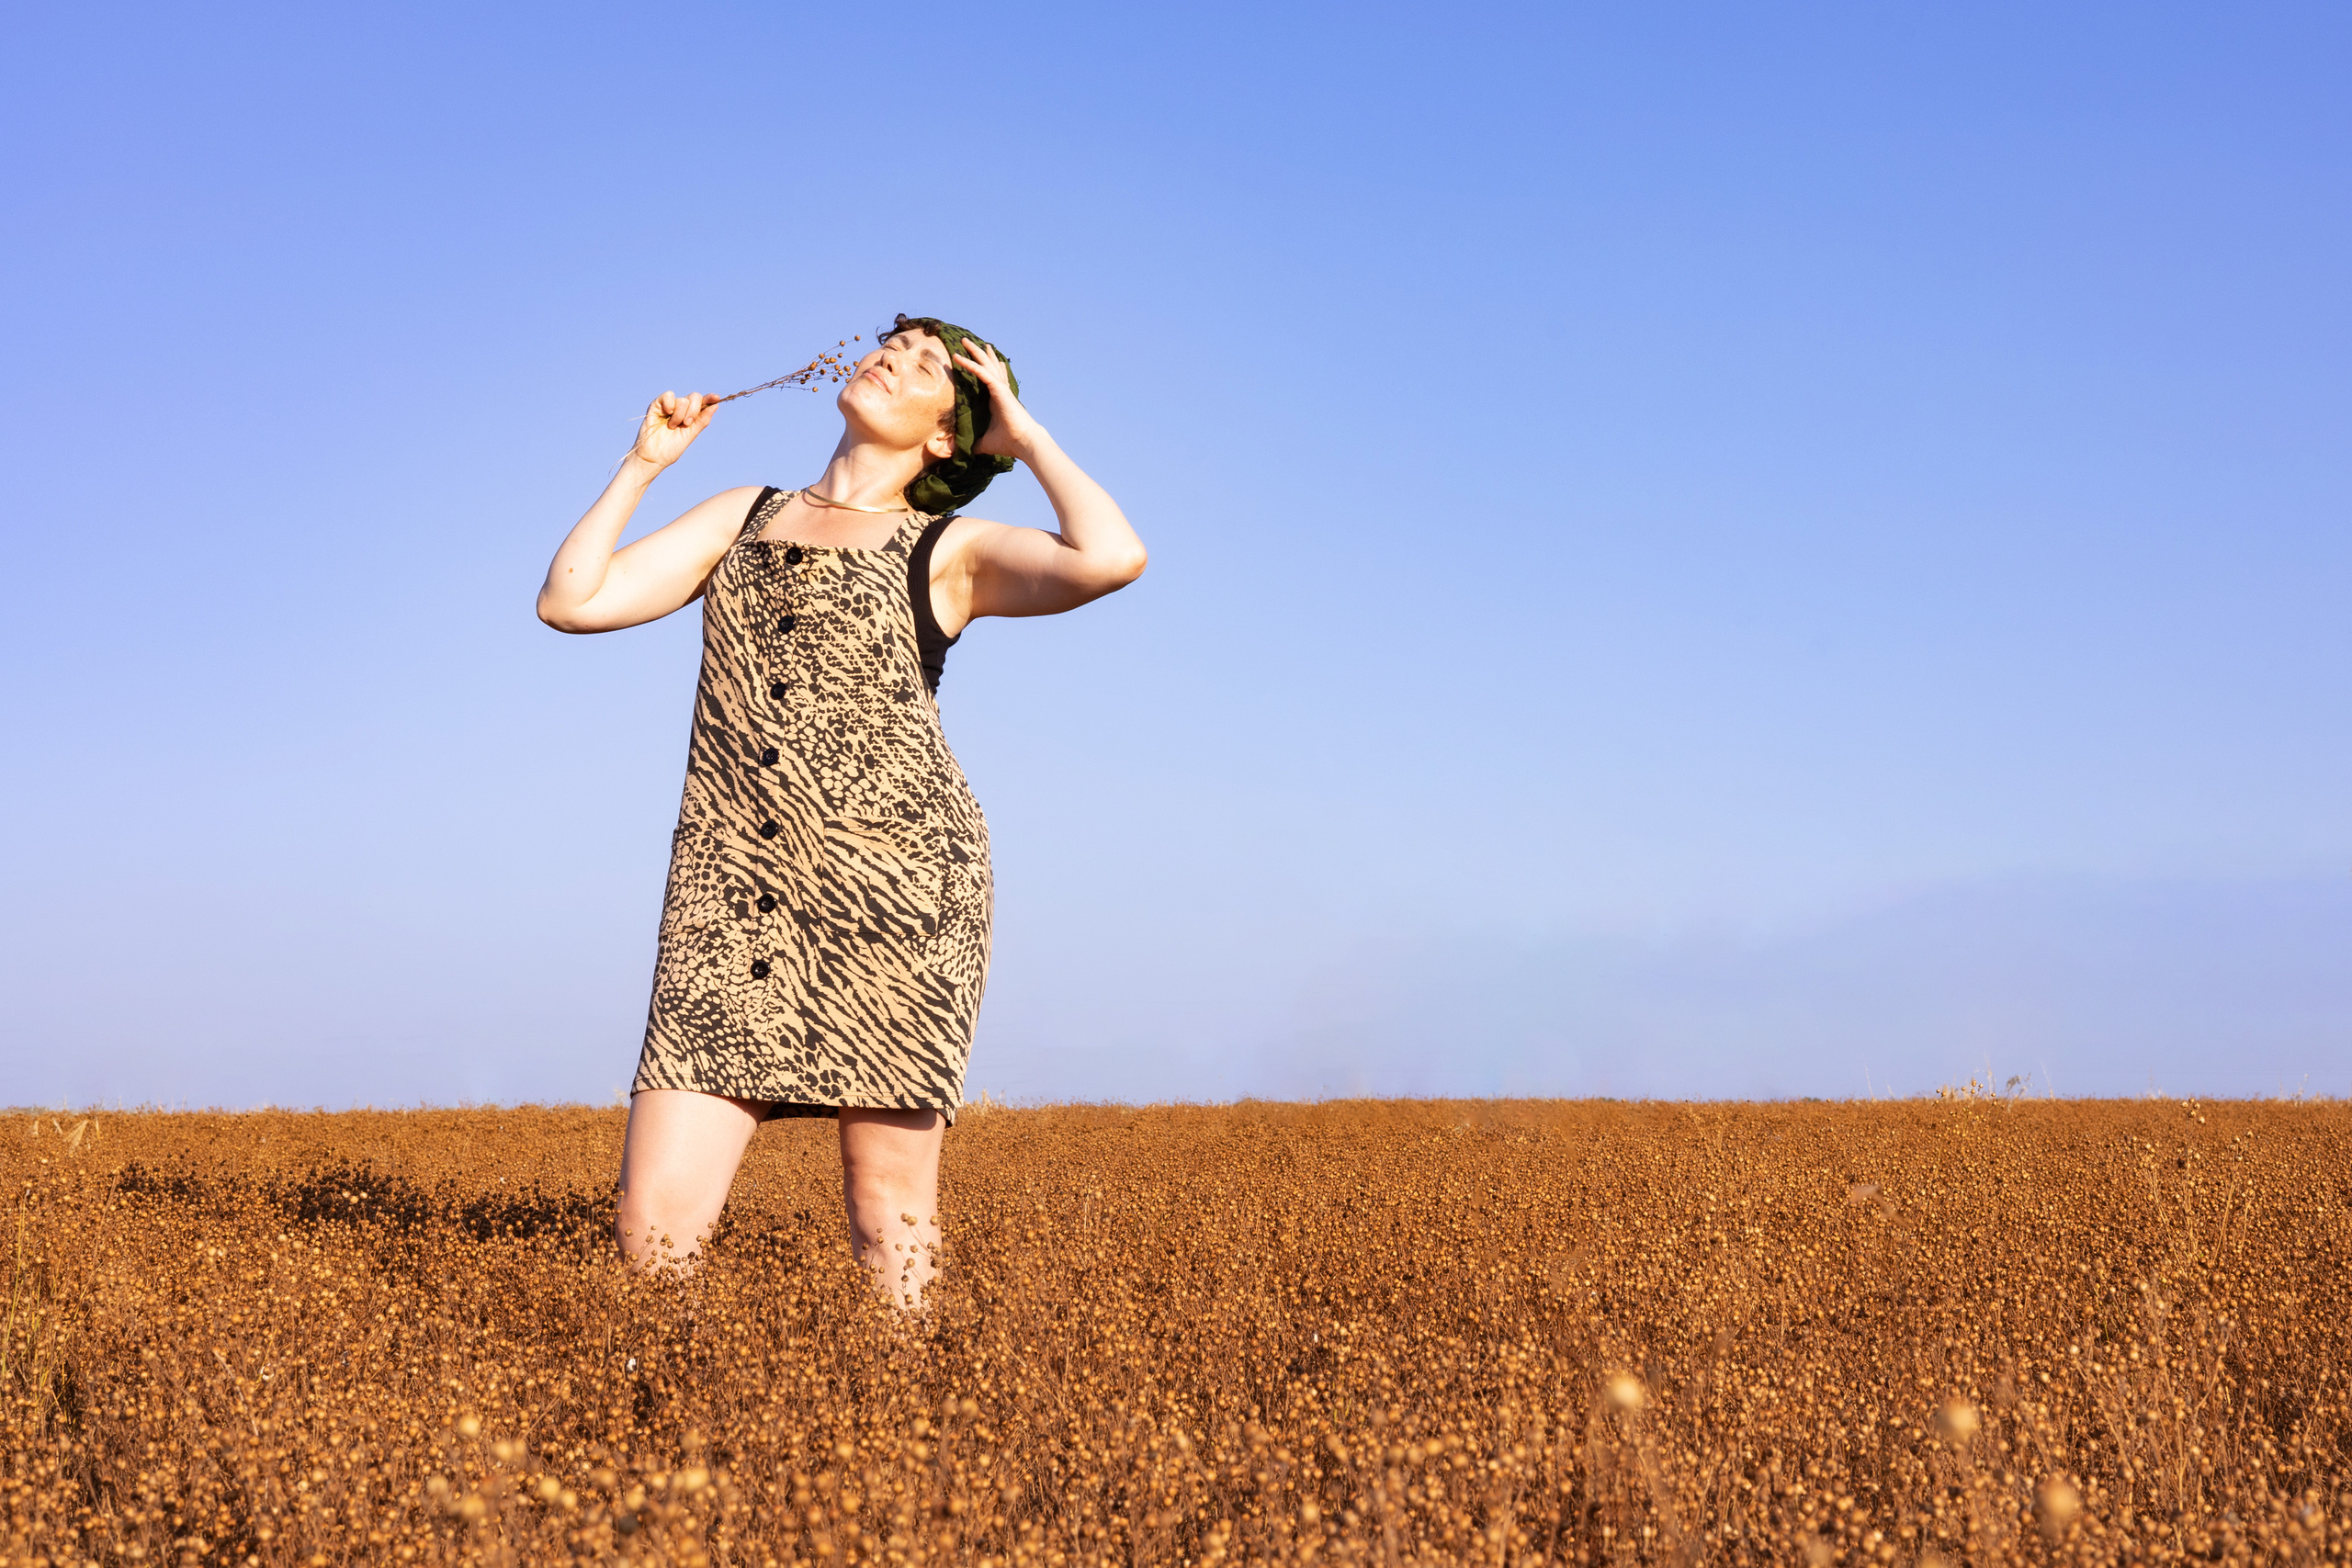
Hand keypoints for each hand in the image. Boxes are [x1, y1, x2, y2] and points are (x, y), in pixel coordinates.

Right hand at [630, 391, 717, 470]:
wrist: (654, 456)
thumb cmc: (671, 448)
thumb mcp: (691, 435)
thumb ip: (702, 420)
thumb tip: (715, 405)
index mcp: (690, 416)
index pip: (702, 403)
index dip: (710, 399)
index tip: (716, 398)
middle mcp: (681, 409)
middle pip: (694, 397)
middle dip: (694, 411)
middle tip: (686, 424)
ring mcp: (669, 406)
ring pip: (683, 400)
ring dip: (679, 415)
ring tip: (672, 426)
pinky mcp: (657, 405)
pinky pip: (668, 395)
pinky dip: (670, 404)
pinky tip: (667, 414)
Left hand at [952, 339, 1043, 460]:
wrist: (1024, 443)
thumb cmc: (1009, 442)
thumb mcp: (985, 442)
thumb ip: (974, 443)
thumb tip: (960, 450)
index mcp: (997, 400)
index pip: (989, 379)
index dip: (984, 367)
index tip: (981, 358)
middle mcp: (1000, 391)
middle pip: (988, 367)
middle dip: (979, 354)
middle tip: (968, 342)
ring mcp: (1000, 389)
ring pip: (986, 365)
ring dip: (974, 352)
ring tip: (964, 341)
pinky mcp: (1000, 390)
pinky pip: (982, 373)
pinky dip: (971, 365)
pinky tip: (959, 358)